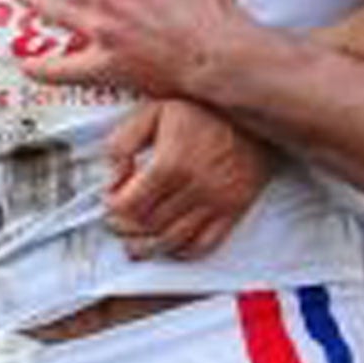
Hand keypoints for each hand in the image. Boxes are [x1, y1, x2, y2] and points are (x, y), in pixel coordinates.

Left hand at [104, 101, 272, 260]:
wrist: (253, 112)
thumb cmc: (200, 111)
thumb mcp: (152, 112)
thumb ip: (123, 143)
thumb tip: (114, 178)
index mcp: (171, 162)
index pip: (130, 204)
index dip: (113, 208)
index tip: (110, 202)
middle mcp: (194, 186)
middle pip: (148, 225)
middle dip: (126, 229)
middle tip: (117, 224)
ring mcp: (216, 201)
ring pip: (173, 240)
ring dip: (148, 247)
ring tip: (135, 243)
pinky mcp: (234, 208)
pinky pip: (205, 244)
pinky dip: (183, 251)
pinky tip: (170, 244)